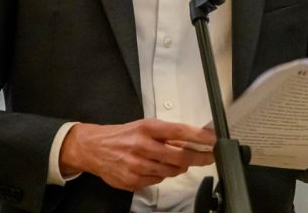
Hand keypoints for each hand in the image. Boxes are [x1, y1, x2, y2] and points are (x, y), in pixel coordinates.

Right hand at [59, 119, 215, 190]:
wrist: (94, 148)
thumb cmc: (123, 135)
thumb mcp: (145, 126)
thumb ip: (167, 133)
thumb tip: (194, 138)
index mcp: (147, 128)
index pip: (179, 132)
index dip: (199, 137)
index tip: (213, 140)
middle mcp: (142, 146)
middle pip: (179, 156)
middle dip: (198, 158)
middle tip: (209, 157)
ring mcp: (137, 166)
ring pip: (171, 171)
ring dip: (180, 167)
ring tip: (179, 162)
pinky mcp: (132, 181)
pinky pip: (157, 181)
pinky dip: (162, 175)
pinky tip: (156, 168)